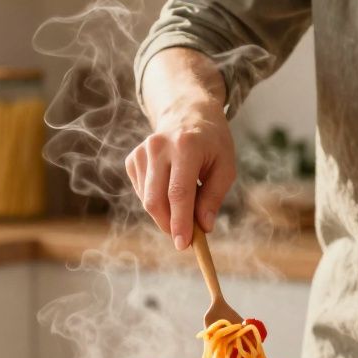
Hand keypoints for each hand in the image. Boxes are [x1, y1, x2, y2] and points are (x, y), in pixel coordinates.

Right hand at [125, 102, 235, 249]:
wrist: (188, 113)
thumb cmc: (212, 143)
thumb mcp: (225, 167)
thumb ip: (214, 197)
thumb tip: (203, 227)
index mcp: (186, 146)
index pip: (178, 193)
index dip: (180, 222)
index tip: (183, 245)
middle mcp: (159, 147)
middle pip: (156, 200)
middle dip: (169, 225)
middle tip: (185, 237)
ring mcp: (142, 152)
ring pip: (147, 200)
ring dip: (165, 214)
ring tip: (184, 205)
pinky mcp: (132, 159)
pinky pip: (142, 193)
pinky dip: (156, 201)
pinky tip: (170, 189)